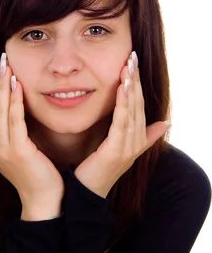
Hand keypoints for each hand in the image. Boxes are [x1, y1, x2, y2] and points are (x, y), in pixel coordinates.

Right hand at [0, 53, 64, 203]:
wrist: (43, 200)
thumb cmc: (33, 176)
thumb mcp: (11, 150)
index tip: (1, 67)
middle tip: (3, 59)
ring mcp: (2, 148)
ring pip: (2, 111)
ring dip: (5, 87)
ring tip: (7, 66)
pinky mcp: (16, 150)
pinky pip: (15, 120)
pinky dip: (15, 101)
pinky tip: (18, 86)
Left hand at [74, 51, 170, 197]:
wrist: (87, 195)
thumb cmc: (98, 172)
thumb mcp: (121, 150)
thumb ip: (144, 137)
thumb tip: (165, 123)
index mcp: (136, 140)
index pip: (139, 106)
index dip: (138, 85)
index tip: (134, 63)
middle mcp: (135, 143)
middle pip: (138, 105)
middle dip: (135, 80)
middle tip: (133, 56)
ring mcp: (127, 148)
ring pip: (132, 111)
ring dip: (130, 88)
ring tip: (129, 67)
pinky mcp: (116, 151)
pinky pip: (121, 123)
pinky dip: (122, 104)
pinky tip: (122, 88)